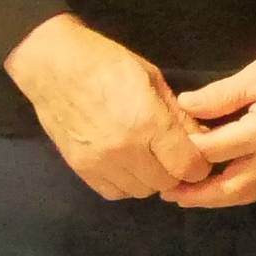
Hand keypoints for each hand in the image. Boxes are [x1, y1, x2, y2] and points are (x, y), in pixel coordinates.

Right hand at [2, 13, 210, 199]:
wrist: (52, 65)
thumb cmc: (106, 62)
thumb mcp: (152, 79)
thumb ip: (178, 114)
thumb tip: (203, 139)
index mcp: (148, 122)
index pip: (188, 166)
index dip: (197, 164)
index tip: (195, 154)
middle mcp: (126, 149)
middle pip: (166, 183)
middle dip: (174, 171)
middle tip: (170, 152)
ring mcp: (101, 163)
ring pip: (141, 191)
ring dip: (149, 178)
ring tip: (145, 155)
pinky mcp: (81, 169)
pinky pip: (115, 193)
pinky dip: (125, 183)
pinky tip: (125, 162)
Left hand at [167, 10, 255, 208]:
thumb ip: (221, 94)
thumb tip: (184, 106)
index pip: (217, 150)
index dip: (188, 150)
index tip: (164, 149)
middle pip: (231, 187)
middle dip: (197, 194)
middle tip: (168, 193)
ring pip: (248, 195)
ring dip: (217, 200)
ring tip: (189, 197)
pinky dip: (240, 195)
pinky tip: (224, 190)